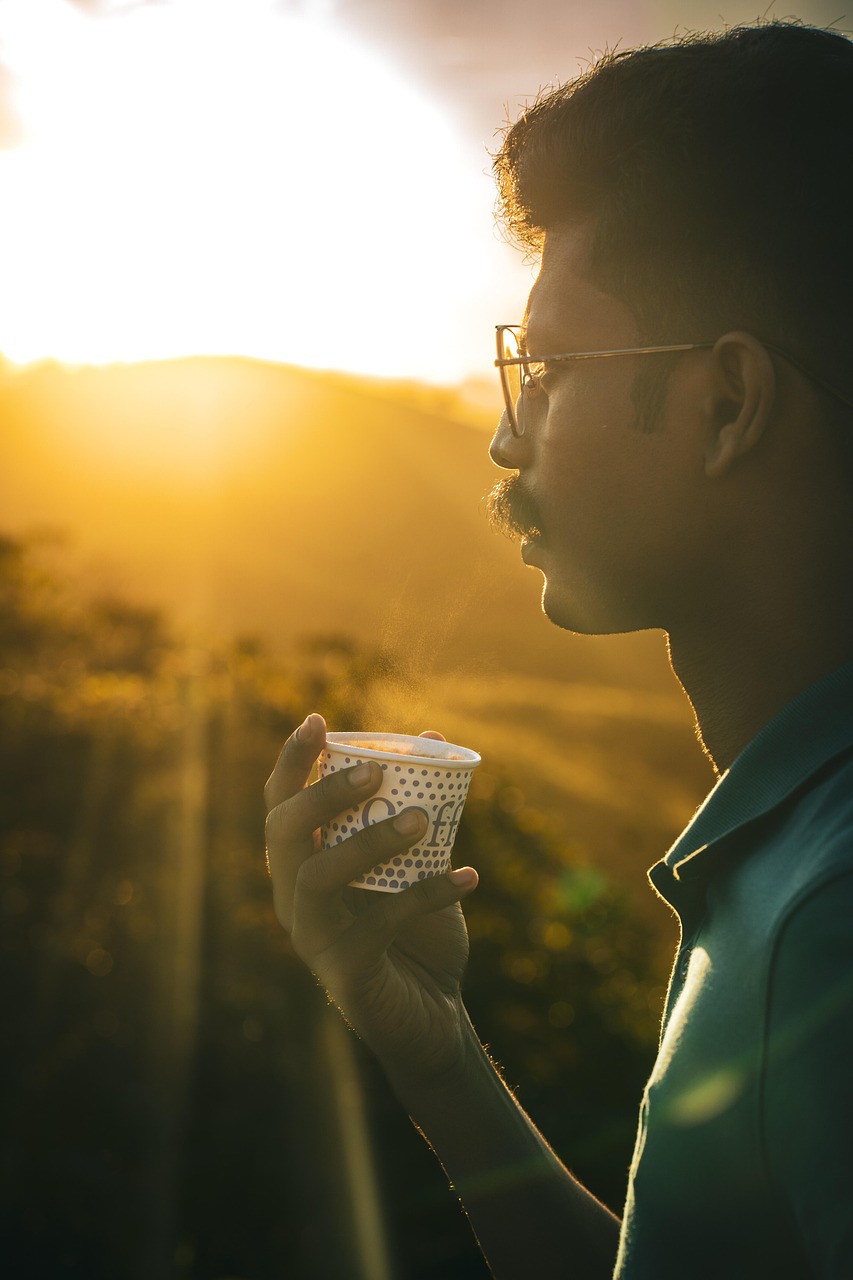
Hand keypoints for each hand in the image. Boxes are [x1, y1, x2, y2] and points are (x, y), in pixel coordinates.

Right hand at [265, 713, 478, 1092]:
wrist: (435, 1017)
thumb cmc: (419, 932)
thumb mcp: (421, 861)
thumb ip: (420, 805)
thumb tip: (434, 737)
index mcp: (303, 864)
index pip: (280, 804)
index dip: (291, 761)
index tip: (317, 720)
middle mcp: (293, 898)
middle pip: (284, 833)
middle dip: (324, 794)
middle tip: (377, 771)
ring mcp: (313, 938)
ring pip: (317, 877)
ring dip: (369, 842)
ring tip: (423, 821)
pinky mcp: (344, 974)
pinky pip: (377, 925)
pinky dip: (425, 895)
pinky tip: (469, 877)